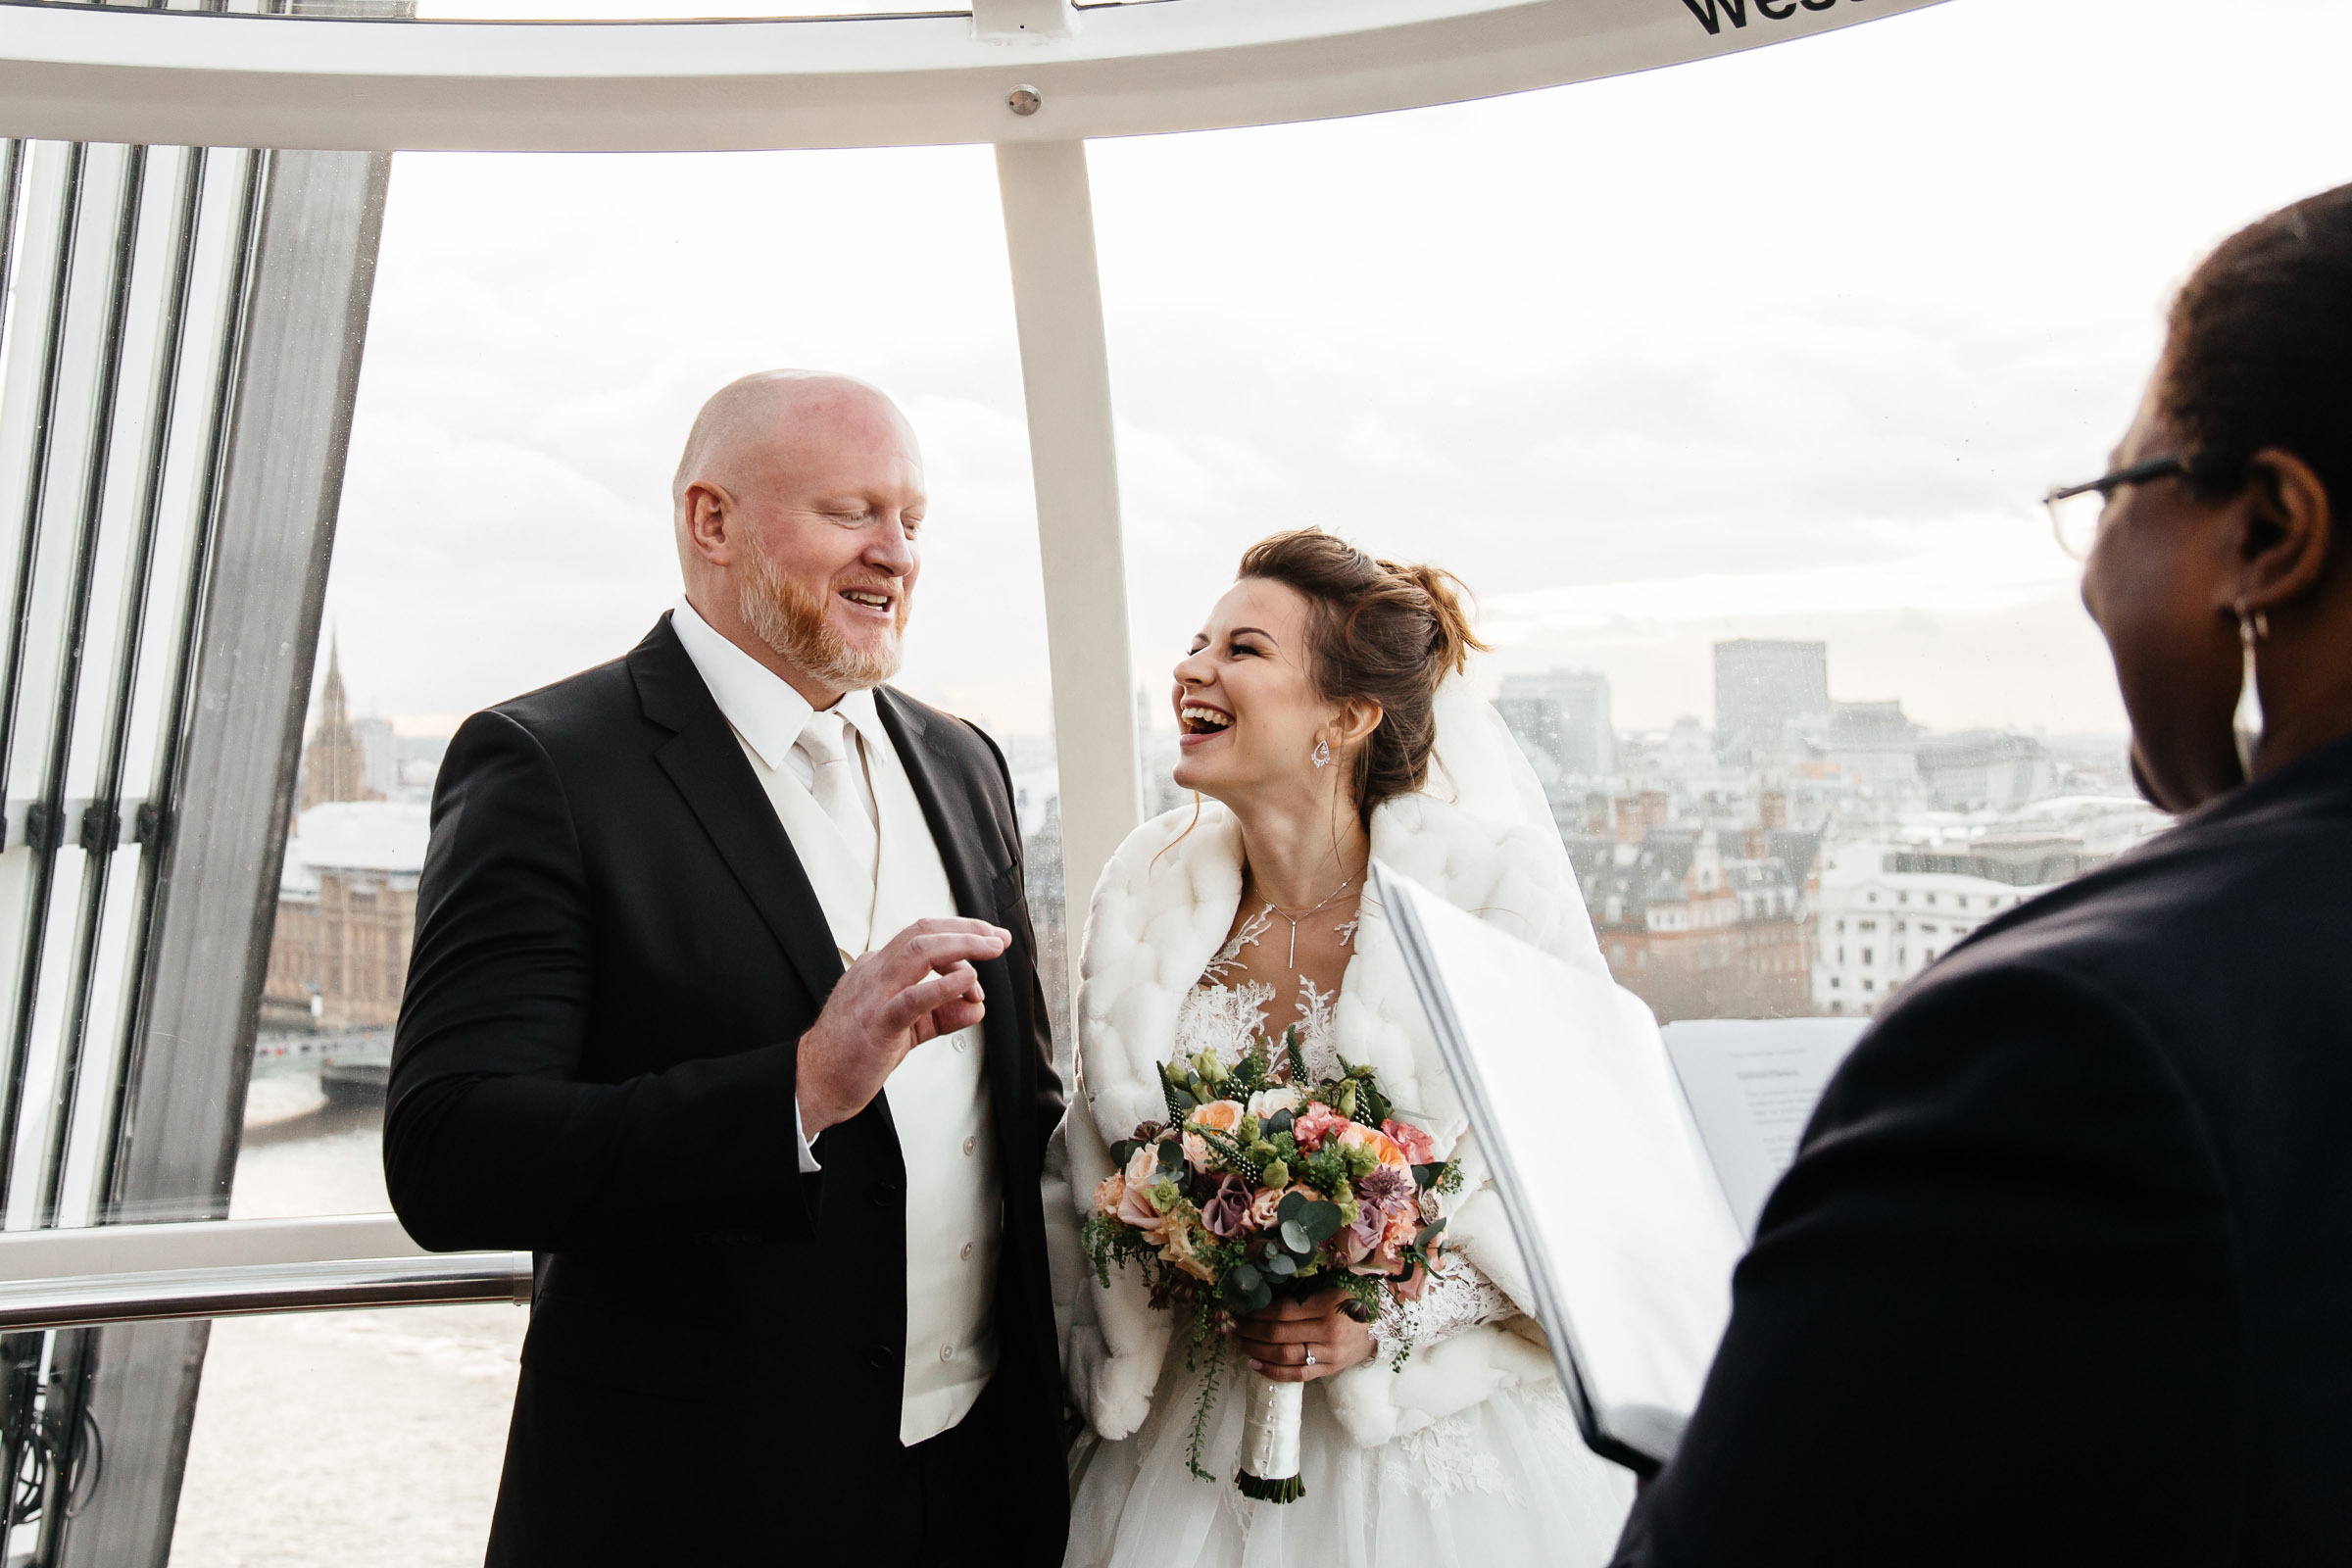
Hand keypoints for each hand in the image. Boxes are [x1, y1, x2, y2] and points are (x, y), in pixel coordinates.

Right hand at [796, 917, 1008, 1136]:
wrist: (816, 1081)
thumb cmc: (855, 1052)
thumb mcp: (908, 1027)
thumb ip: (943, 1014)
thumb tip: (977, 1007)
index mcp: (878, 969)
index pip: (923, 936)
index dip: (961, 935)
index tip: (990, 941)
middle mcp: (875, 972)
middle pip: (923, 932)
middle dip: (967, 930)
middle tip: (998, 939)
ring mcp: (874, 995)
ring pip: (918, 952)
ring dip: (961, 947)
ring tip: (989, 951)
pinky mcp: (877, 1023)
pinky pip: (912, 998)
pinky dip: (943, 986)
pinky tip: (967, 981)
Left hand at [1229, 1286, 1374, 1382]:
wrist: (1383, 1326)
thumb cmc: (1352, 1301)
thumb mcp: (1330, 1287)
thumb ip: (1301, 1290)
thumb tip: (1261, 1291)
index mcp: (1327, 1305)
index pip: (1282, 1310)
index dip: (1256, 1311)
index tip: (1239, 1308)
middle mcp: (1328, 1331)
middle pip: (1278, 1333)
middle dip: (1249, 1330)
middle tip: (1231, 1326)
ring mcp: (1329, 1354)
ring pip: (1284, 1356)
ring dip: (1255, 1349)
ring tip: (1238, 1342)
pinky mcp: (1329, 1370)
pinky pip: (1297, 1375)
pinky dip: (1272, 1372)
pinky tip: (1254, 1364)